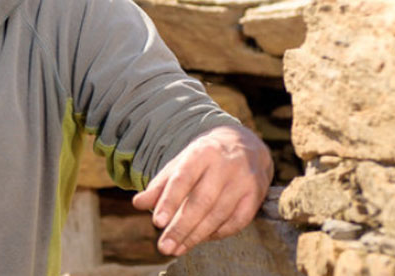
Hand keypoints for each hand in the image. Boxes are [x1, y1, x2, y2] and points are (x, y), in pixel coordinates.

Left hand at [130, 125, 271, 256]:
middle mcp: (225, 165)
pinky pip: (237, 222)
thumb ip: (160, 184)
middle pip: (202, 201)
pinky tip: (202, 239)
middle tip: (164, 247)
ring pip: (219, 214)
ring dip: (197, 236)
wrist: (245, 145)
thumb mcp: (181, 163)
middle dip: (181, 227)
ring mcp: (244, 180)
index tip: (157, 222)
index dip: (170, 201)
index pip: (183, 178)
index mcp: (202, 152)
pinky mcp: (256, 195)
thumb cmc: (205, 158)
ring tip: (177, 249)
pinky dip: (218, 233)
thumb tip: (138, 203)